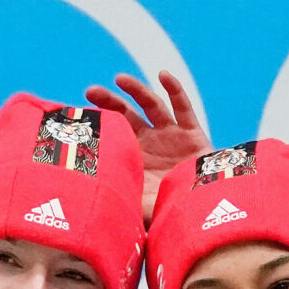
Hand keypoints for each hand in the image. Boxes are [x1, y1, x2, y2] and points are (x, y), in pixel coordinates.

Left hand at [86, 71, 211, 222]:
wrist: (207, 211)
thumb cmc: (171, 212)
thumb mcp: (139, 208)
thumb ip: (121, 203)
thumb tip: (91, 204)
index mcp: (135, 157)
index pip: (113, 133)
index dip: (99, 122)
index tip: (80, 114)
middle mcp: (151, 142)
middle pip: (127, 114)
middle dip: (109, 101)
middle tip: (91, 91)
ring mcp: (171, 135)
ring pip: (151, 105)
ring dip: (136, 89)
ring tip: (119, 79)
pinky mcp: (193, 133)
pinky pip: (183, 107)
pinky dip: (174, 90)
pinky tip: (163, 75)